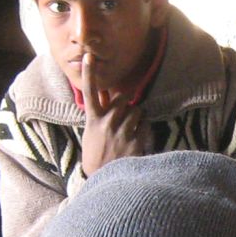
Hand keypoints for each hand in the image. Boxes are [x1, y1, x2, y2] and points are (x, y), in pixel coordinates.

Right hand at [79, 48, 152, 175]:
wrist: (104, 180)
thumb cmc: (96, 155)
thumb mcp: (91, 134)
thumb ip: (99, 114)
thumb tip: (105, 95)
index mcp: (93, 120)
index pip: (90, 92)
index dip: (90, 73)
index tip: (90, 56)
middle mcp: (107, 123)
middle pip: (123, 98)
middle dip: (127, 103)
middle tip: (125, 114)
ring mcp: (122, 131)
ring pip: (137, 110)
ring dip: (137, 116)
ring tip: (130, 129)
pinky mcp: (135, 141)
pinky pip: (145, 124)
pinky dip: (144, 128)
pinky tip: (137, 138)